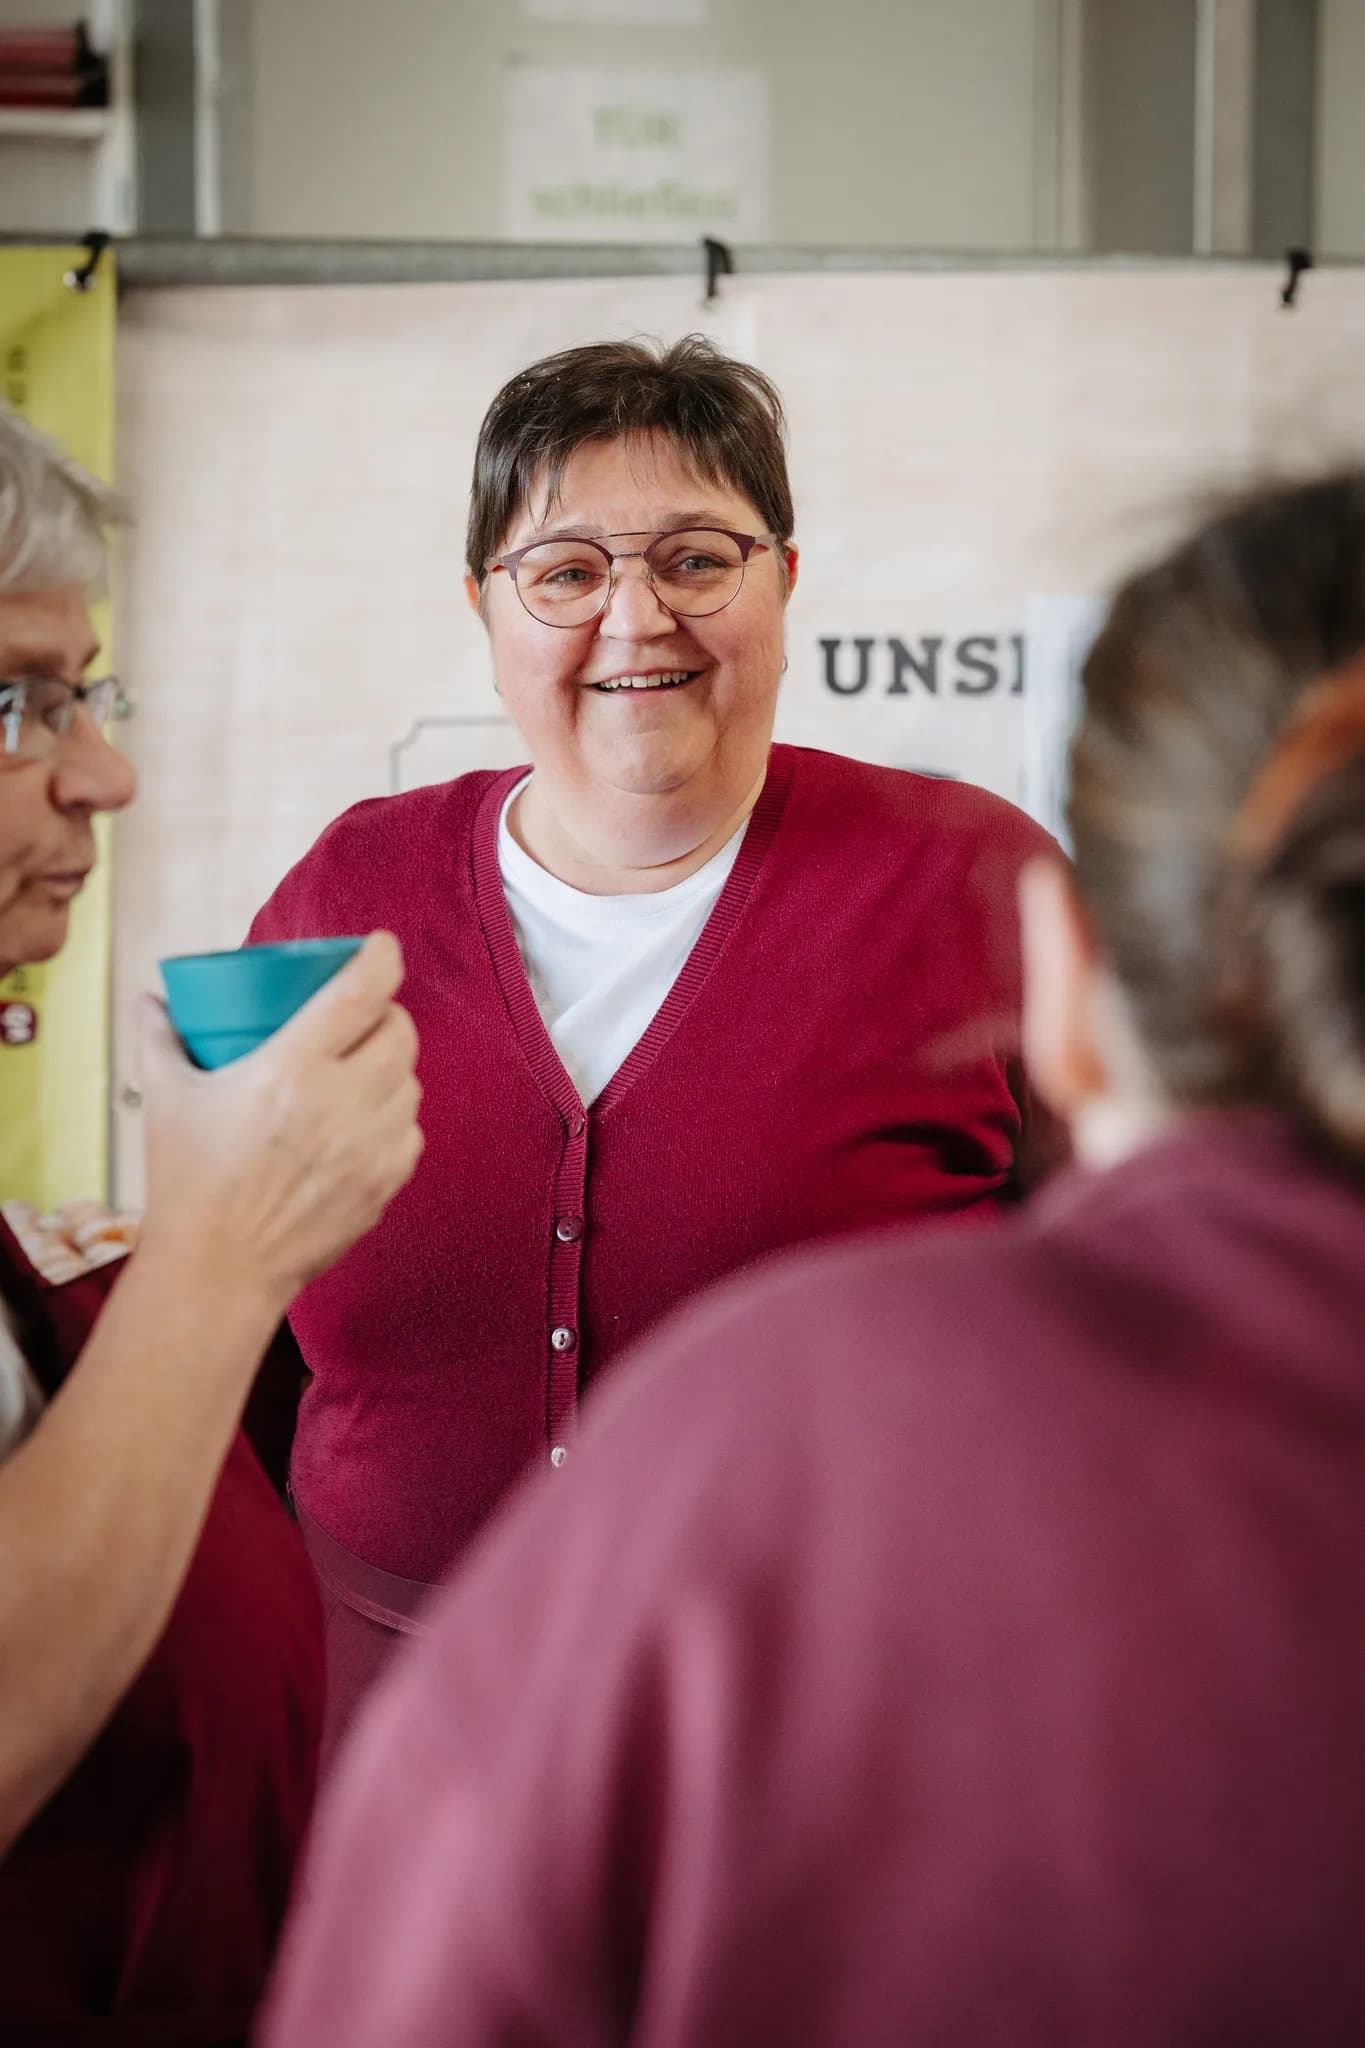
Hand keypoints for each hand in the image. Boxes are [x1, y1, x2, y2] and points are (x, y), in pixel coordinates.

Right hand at [136, 932, 422, 1310]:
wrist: (219, 1270)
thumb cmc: (190, 1183)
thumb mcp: (166, 1101)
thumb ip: (159, 1039)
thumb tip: (152, 999)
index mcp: (294, 1071)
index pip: (361, 993)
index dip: (382, 958)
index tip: (381, 945)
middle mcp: (345, 1103)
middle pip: (400, 1033)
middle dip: (387, 1014)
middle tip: (362, 1016)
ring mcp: (373, 1147)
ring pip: (411, 1083)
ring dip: (392, 1067)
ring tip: (361, 1070)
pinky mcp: (386, 1184)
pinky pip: (411, 1133)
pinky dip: (395, 1119)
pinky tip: (366, 1122)